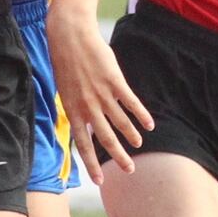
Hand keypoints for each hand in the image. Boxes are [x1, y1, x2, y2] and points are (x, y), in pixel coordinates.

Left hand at [47, 5, 152, 185]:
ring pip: (119, 122)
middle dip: (117, 156)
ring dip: (130, 136)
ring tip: (140, 146)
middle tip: (129, 170)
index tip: (99, 180)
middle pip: (104, 138)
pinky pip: (130, 103)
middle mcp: (87, 106)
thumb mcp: (67, 88)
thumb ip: (77, 106)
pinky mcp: (114, 81)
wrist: (71, 36)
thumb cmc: (67, 61)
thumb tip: (86, 121)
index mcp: (72, 110)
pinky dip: (141, 115)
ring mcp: (101, 94)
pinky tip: (150, 125)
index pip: (82, 143)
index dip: (91, 163)